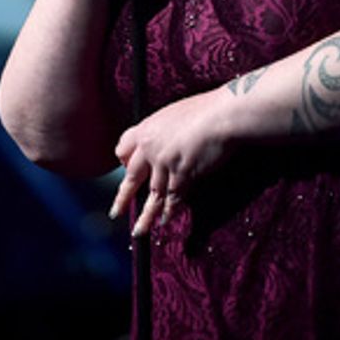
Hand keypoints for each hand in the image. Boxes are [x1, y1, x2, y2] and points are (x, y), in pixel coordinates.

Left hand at [110, 90, 230, 236]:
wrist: (223, 115)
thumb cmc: (207, 109)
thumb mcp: (176, 114)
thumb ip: (166, 130)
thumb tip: (170, 139)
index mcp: (147, 129)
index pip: (124, 148)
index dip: (125, 161)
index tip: (127, 168)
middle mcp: (150, 148)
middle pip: (132, 177)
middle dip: (124, 197)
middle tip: (116, 212)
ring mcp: (164, 164)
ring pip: (152, 195)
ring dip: (146, 216)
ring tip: (139, 231)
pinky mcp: (182, 176)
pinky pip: (172, 199)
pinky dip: (169, 212)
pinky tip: (165, 221)